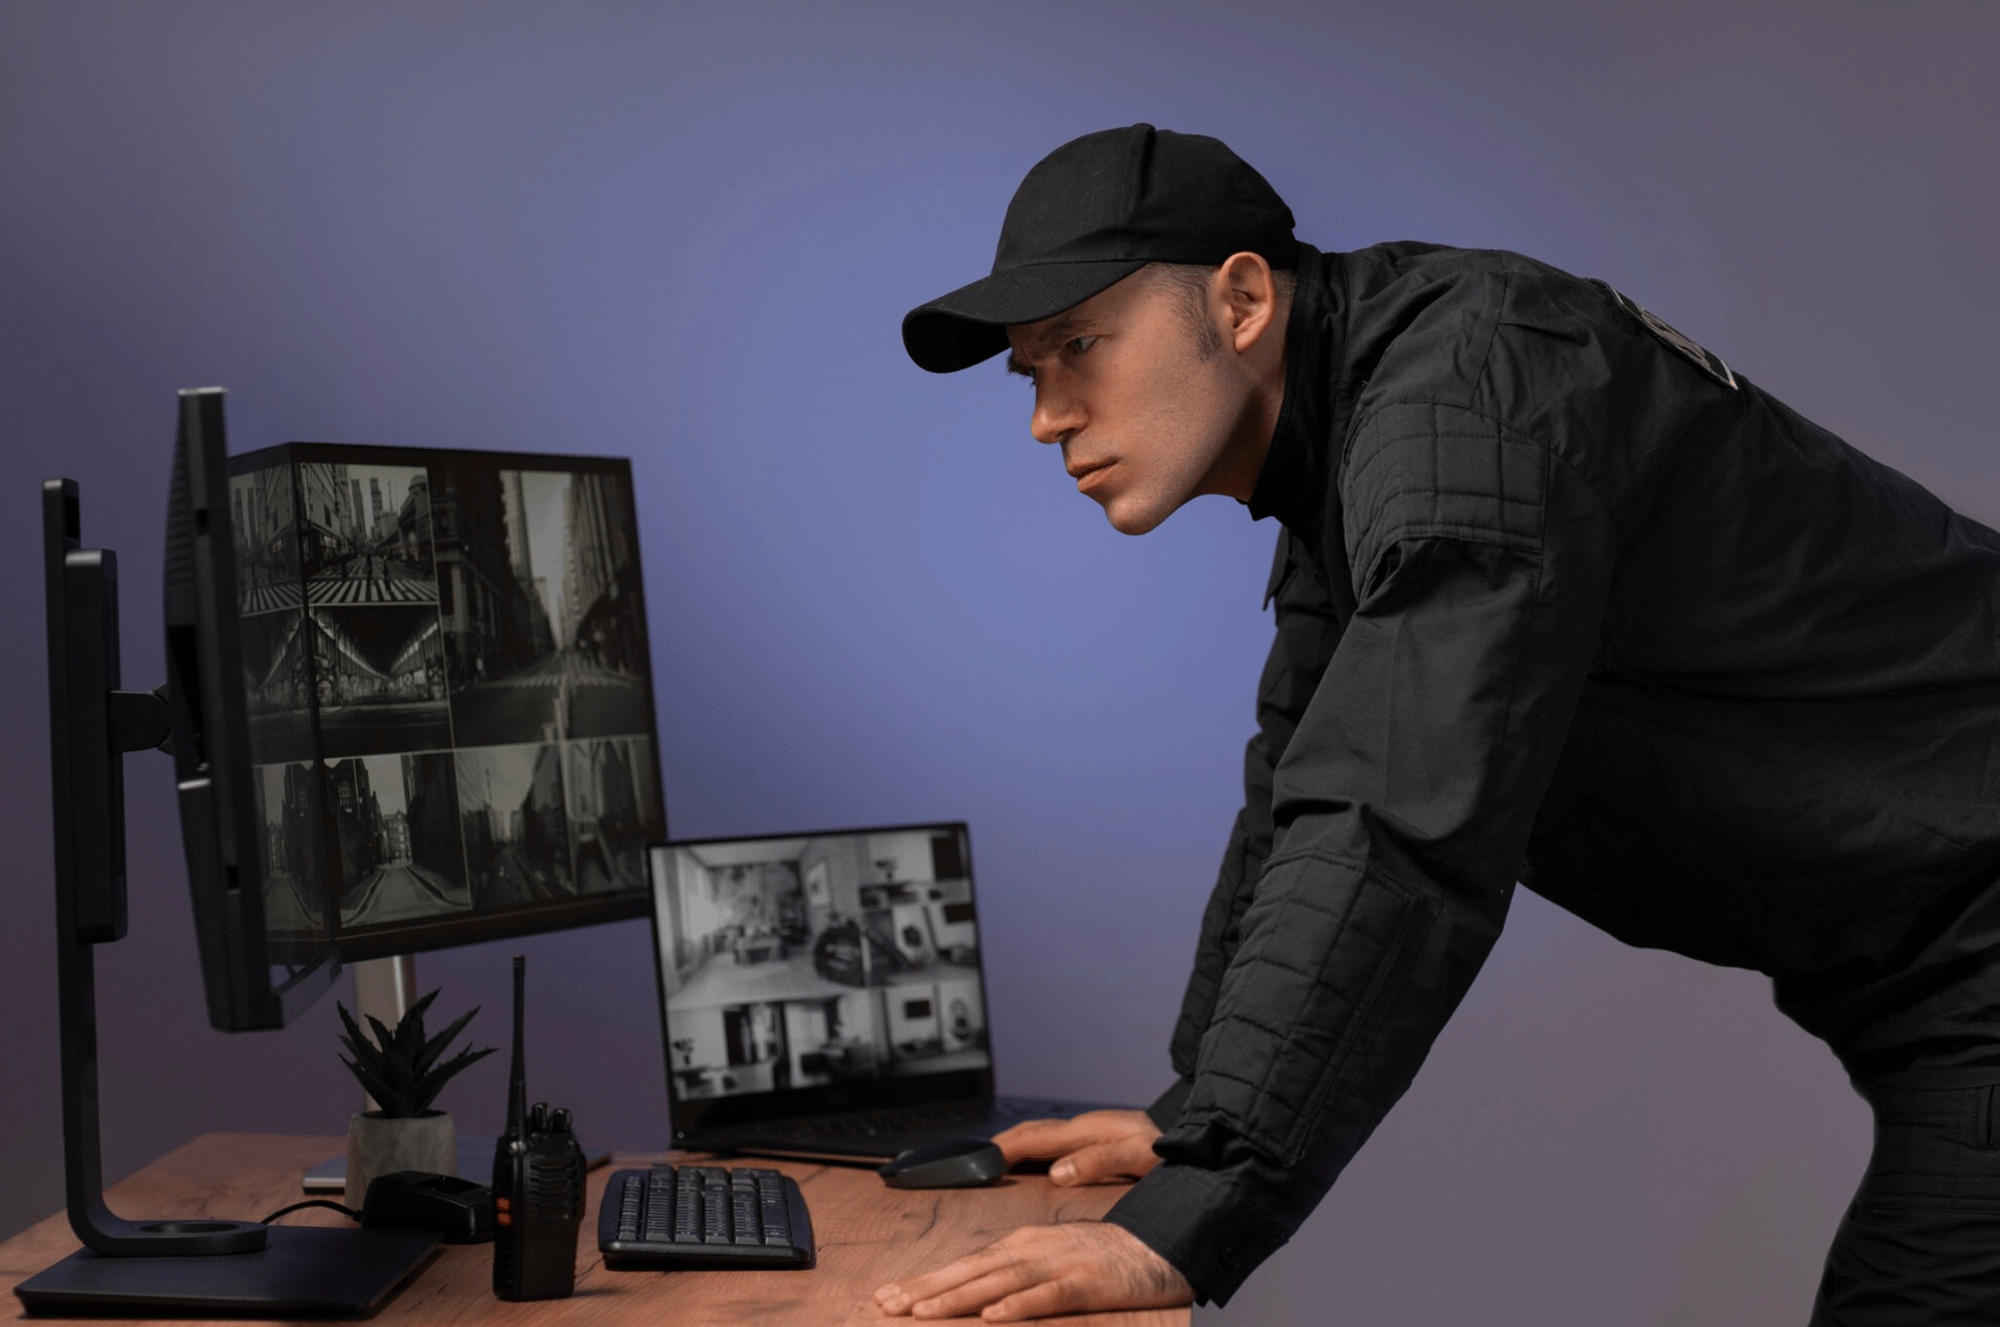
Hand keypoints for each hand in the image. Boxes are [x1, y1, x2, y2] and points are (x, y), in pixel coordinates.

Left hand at [873, 1220, 1192, 1320]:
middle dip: (926, 1289)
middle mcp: (1032, 1249)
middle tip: (886, 1304)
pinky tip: (993, 1317)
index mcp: (1020, 1245)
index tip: (887, 1296)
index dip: (924, 1280)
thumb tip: (972, 1297)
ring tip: (923, 1311)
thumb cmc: (1101, 1257)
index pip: (963, 1264)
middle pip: (970, 1271)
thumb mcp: (1049, 1260)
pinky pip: (1047, 1296)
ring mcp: (1058, 1264)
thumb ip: (1012, 1275)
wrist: (1157, 1244)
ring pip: (998, 1282)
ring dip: (958, 1296)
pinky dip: (1019, 1306)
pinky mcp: (1085, 1282)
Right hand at [990, 1109, 1162, 1186]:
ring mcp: (1092, 1131)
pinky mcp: (1099, 1139)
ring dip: (1017, 1146)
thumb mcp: (1140, 1158)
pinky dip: (1035, 1151)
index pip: (1036, 1137)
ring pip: (1043, 1135)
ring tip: (993, 1162)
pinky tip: (1033, 1165)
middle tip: (974, 1162)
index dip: (1004, 1148)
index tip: (979, 1161)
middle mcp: (1086, 1127)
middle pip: (1033, 1132)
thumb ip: (1100, 1162)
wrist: (1201, 1141)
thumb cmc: (1172, 1152)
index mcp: (1090, 1130)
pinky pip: (1057, 1143)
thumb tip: (1057, 1172)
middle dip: (1002, 1144)